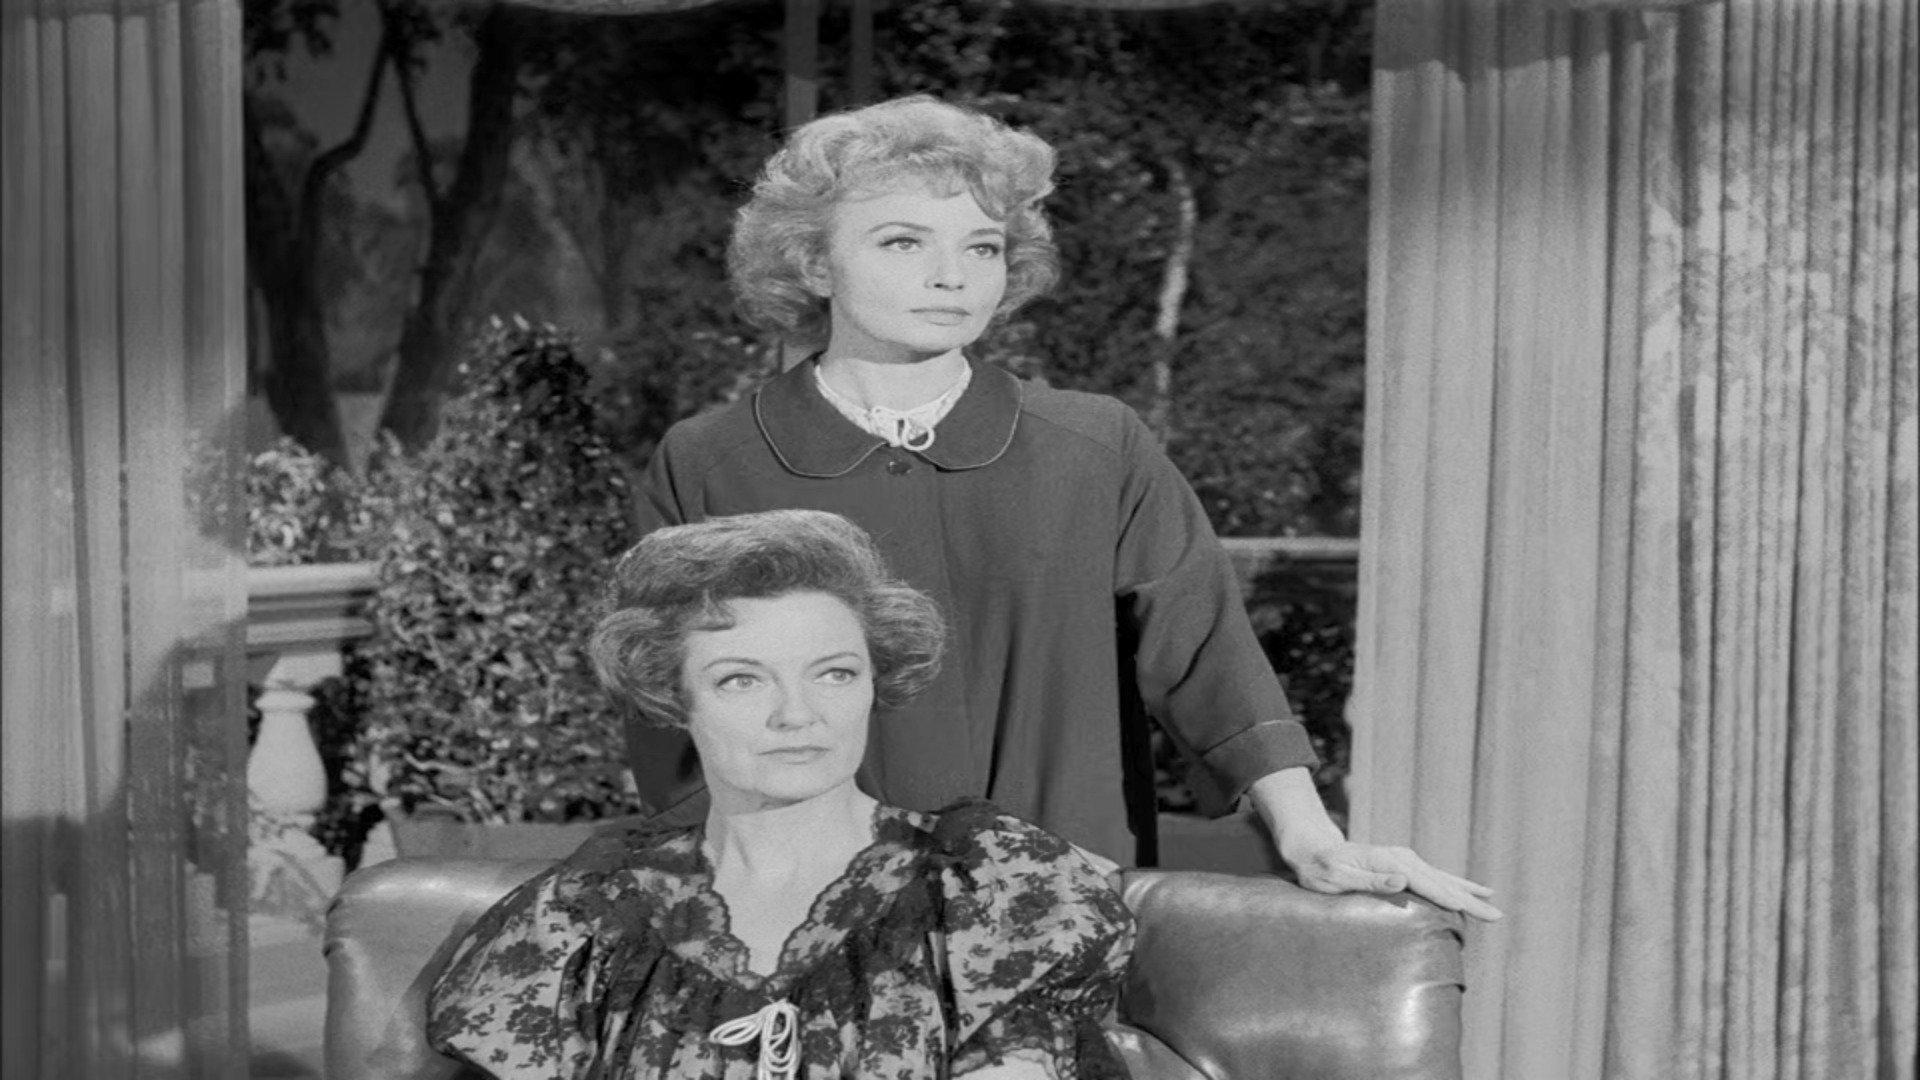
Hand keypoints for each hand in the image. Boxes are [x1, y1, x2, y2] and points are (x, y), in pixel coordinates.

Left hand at [1282, 835, 1503, 921]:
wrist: (1312, 850)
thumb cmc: (1320, 869)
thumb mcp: (1338, 877)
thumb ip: (1369, 879)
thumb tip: (1402, 881)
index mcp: (1389, 862)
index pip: (1426, 884)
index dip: (1450, 898)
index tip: (1473, 910)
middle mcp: (1401, 858)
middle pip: (1441, 882)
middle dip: (1469, 899)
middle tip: (1496, 916)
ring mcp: (1404, 860)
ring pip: (1442, 878)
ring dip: (1467, 892)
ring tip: (1492, 903)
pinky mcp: (1403, 865)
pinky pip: (1435, 877)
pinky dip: (1455, 884)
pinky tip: (1470, 890)